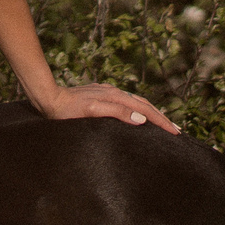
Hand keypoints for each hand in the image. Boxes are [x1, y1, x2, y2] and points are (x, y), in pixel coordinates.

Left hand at [35, 81, 179, 133]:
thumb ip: (116, 113)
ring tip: (162, 123)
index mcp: (116, 97)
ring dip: (151, 112)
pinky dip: (137, 109)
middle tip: (176, 131)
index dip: (161, 121)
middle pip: (144, 104)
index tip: (175, 132)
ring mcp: (108, 93)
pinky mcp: (101, 95)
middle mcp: (115, 92)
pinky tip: (136, 115)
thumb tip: (141, 119)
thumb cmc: (67, 110)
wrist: (48, 98)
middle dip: (161, 117)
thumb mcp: (91, 112)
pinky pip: (126, 102)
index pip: (145, 110)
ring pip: (136, 102)